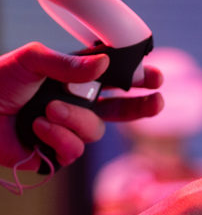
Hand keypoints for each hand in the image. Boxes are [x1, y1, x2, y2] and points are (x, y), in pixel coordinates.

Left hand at [0, 42, 162, 169]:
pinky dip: (58, 137)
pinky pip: (74, 149)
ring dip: (74, 119)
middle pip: (120, 111)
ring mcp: (68, 131)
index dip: (137, 80)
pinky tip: (39, 128)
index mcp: (75, 81)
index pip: (114, 80)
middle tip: (157, 101)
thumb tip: (105, 65)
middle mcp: (77, 106)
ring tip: (48, 110)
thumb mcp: (31, 61)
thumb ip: (68, 64)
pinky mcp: (57, 153)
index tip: (155, 78)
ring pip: (95, 131)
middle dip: (141, 107)